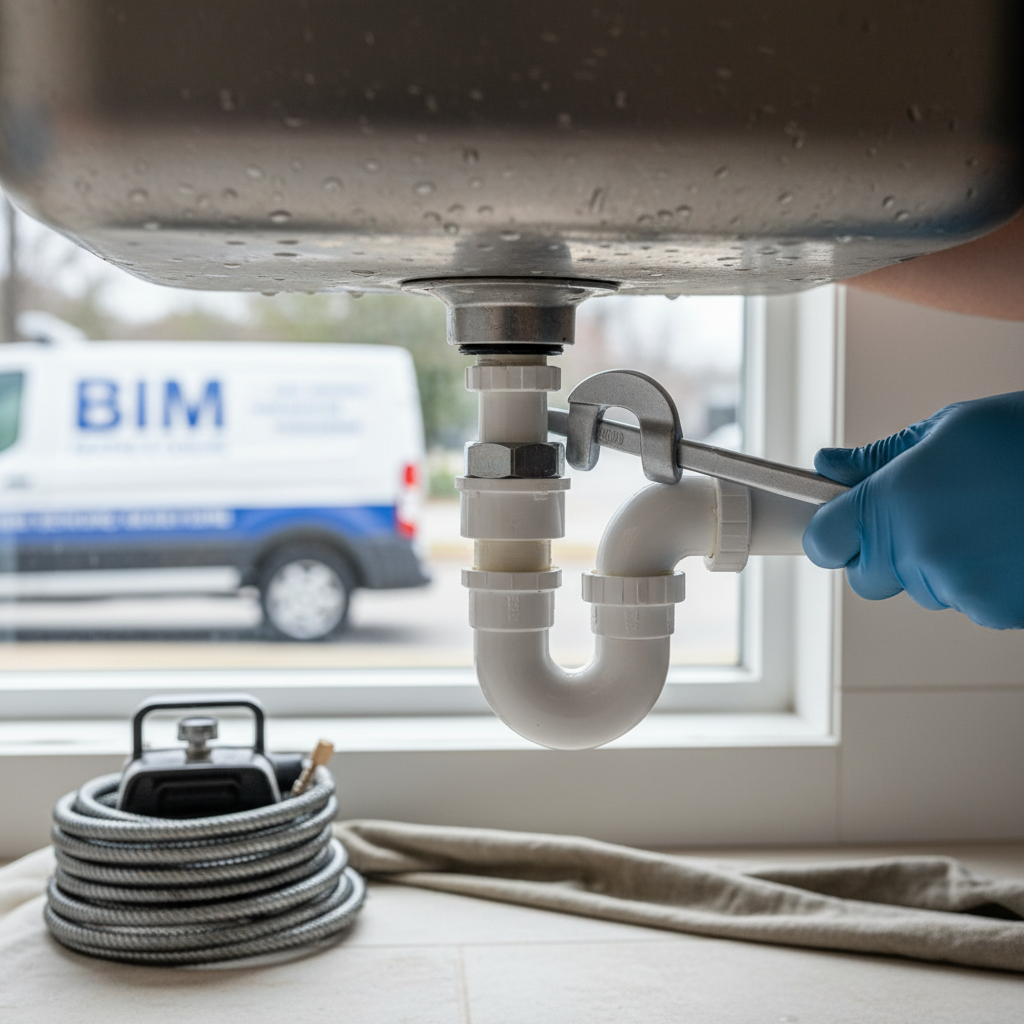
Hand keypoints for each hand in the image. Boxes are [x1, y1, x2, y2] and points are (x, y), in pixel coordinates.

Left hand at [802, 391, 1023, 628]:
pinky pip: (973, 603)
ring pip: (925, 589)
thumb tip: (829, 467)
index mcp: (892, 501)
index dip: (833, 532)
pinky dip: (986, 581)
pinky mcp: (1000, 611)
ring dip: (944, 565)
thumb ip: (880, 457)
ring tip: (990, 520)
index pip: (824, 540)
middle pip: (869, 577)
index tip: (845, 522)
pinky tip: (1012, 543)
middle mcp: (917, 552)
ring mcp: (959, 588)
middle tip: (932, 515)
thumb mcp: (949, 428)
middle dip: (887, 553)